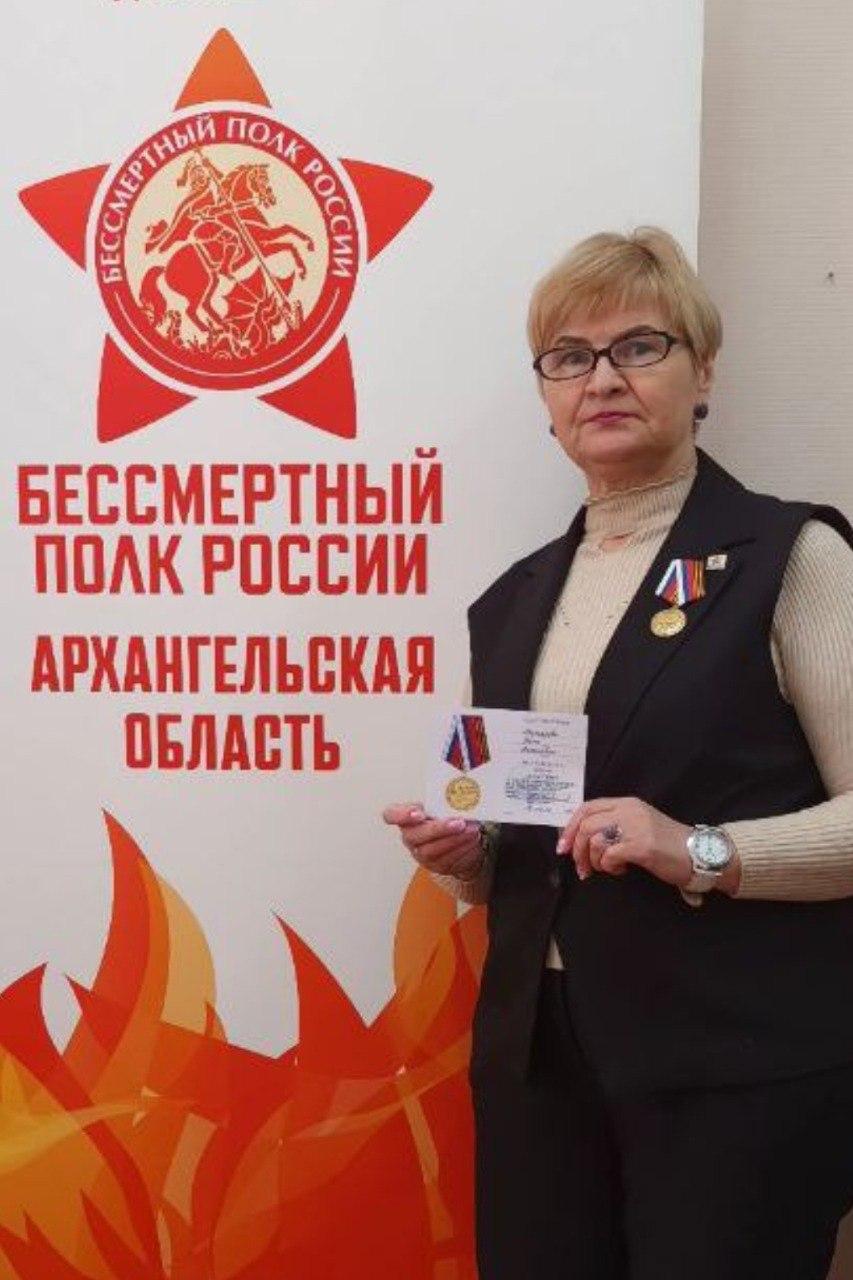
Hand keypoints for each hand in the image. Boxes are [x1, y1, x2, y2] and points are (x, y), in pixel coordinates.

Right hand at [382, 802, 485, 878]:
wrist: (457, 838)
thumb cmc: (445, 817)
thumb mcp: (442, 805)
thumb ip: (445, 802)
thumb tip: (462, 801)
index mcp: (406, 816)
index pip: (391, 815)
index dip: (401, 815)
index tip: (418, 813)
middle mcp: (409, 836)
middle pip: (415, 836)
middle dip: (439, 829)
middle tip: (459, 823)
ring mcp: (420, 854)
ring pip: (432, 850)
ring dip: (454, 840)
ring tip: (471, 830)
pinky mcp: (436, 865)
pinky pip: (447, 860)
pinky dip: (461, 849)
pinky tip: (472, 840)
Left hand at [556, 796, 694, 888]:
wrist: (699, 853)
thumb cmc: (667, 844)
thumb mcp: (639, 825)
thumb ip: (615, 826)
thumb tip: (583, 841)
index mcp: (626, 803)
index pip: (587, 808)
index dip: (570, 827)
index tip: (563, 847)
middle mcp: (629, 810)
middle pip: (586, 824)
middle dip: (577, 849)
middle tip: (581, 868)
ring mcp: (636, 826)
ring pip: (595, 839)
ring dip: (594, 860)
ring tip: (606, 869)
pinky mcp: (642, 846)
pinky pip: (610, 855)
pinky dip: (609, 866)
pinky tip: (621, 870)